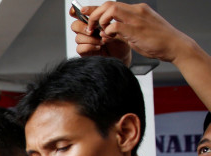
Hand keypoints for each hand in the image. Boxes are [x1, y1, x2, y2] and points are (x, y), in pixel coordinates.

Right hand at [71, 4, 129, 63]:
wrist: (123, 54)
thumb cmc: (121, 39)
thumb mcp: (115, 25)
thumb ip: (103, 19)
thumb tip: (89, 16)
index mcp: (94, 20)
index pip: (80, 14)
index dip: (75, 11)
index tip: (75, 11)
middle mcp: (88, 30)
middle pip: (75, 25)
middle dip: (82, 27)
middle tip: (92, 30)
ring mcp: (85, 40)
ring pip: (78, 37)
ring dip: (91, 39)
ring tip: (102, 41)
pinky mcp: (85, 51)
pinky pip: (80, 48)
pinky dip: (90, 47)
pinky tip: (99, 47)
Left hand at [73, 2, 191, 65]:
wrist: (175, 46)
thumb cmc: (158, 41)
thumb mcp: (137, 33)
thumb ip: (122, 31)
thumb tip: (107, 32)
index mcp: (137, 10)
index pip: (112, 4)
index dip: (96, 9)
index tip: (84, 14)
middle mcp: (137, 11)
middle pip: (108, 4)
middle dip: (94, 15)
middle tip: (90, 28)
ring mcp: (137, 19)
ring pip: (111, 10)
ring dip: (100, 21)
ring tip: (100, 33)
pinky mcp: (137, 29)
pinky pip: (115, 25)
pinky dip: (108, 31)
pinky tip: (108, 38)